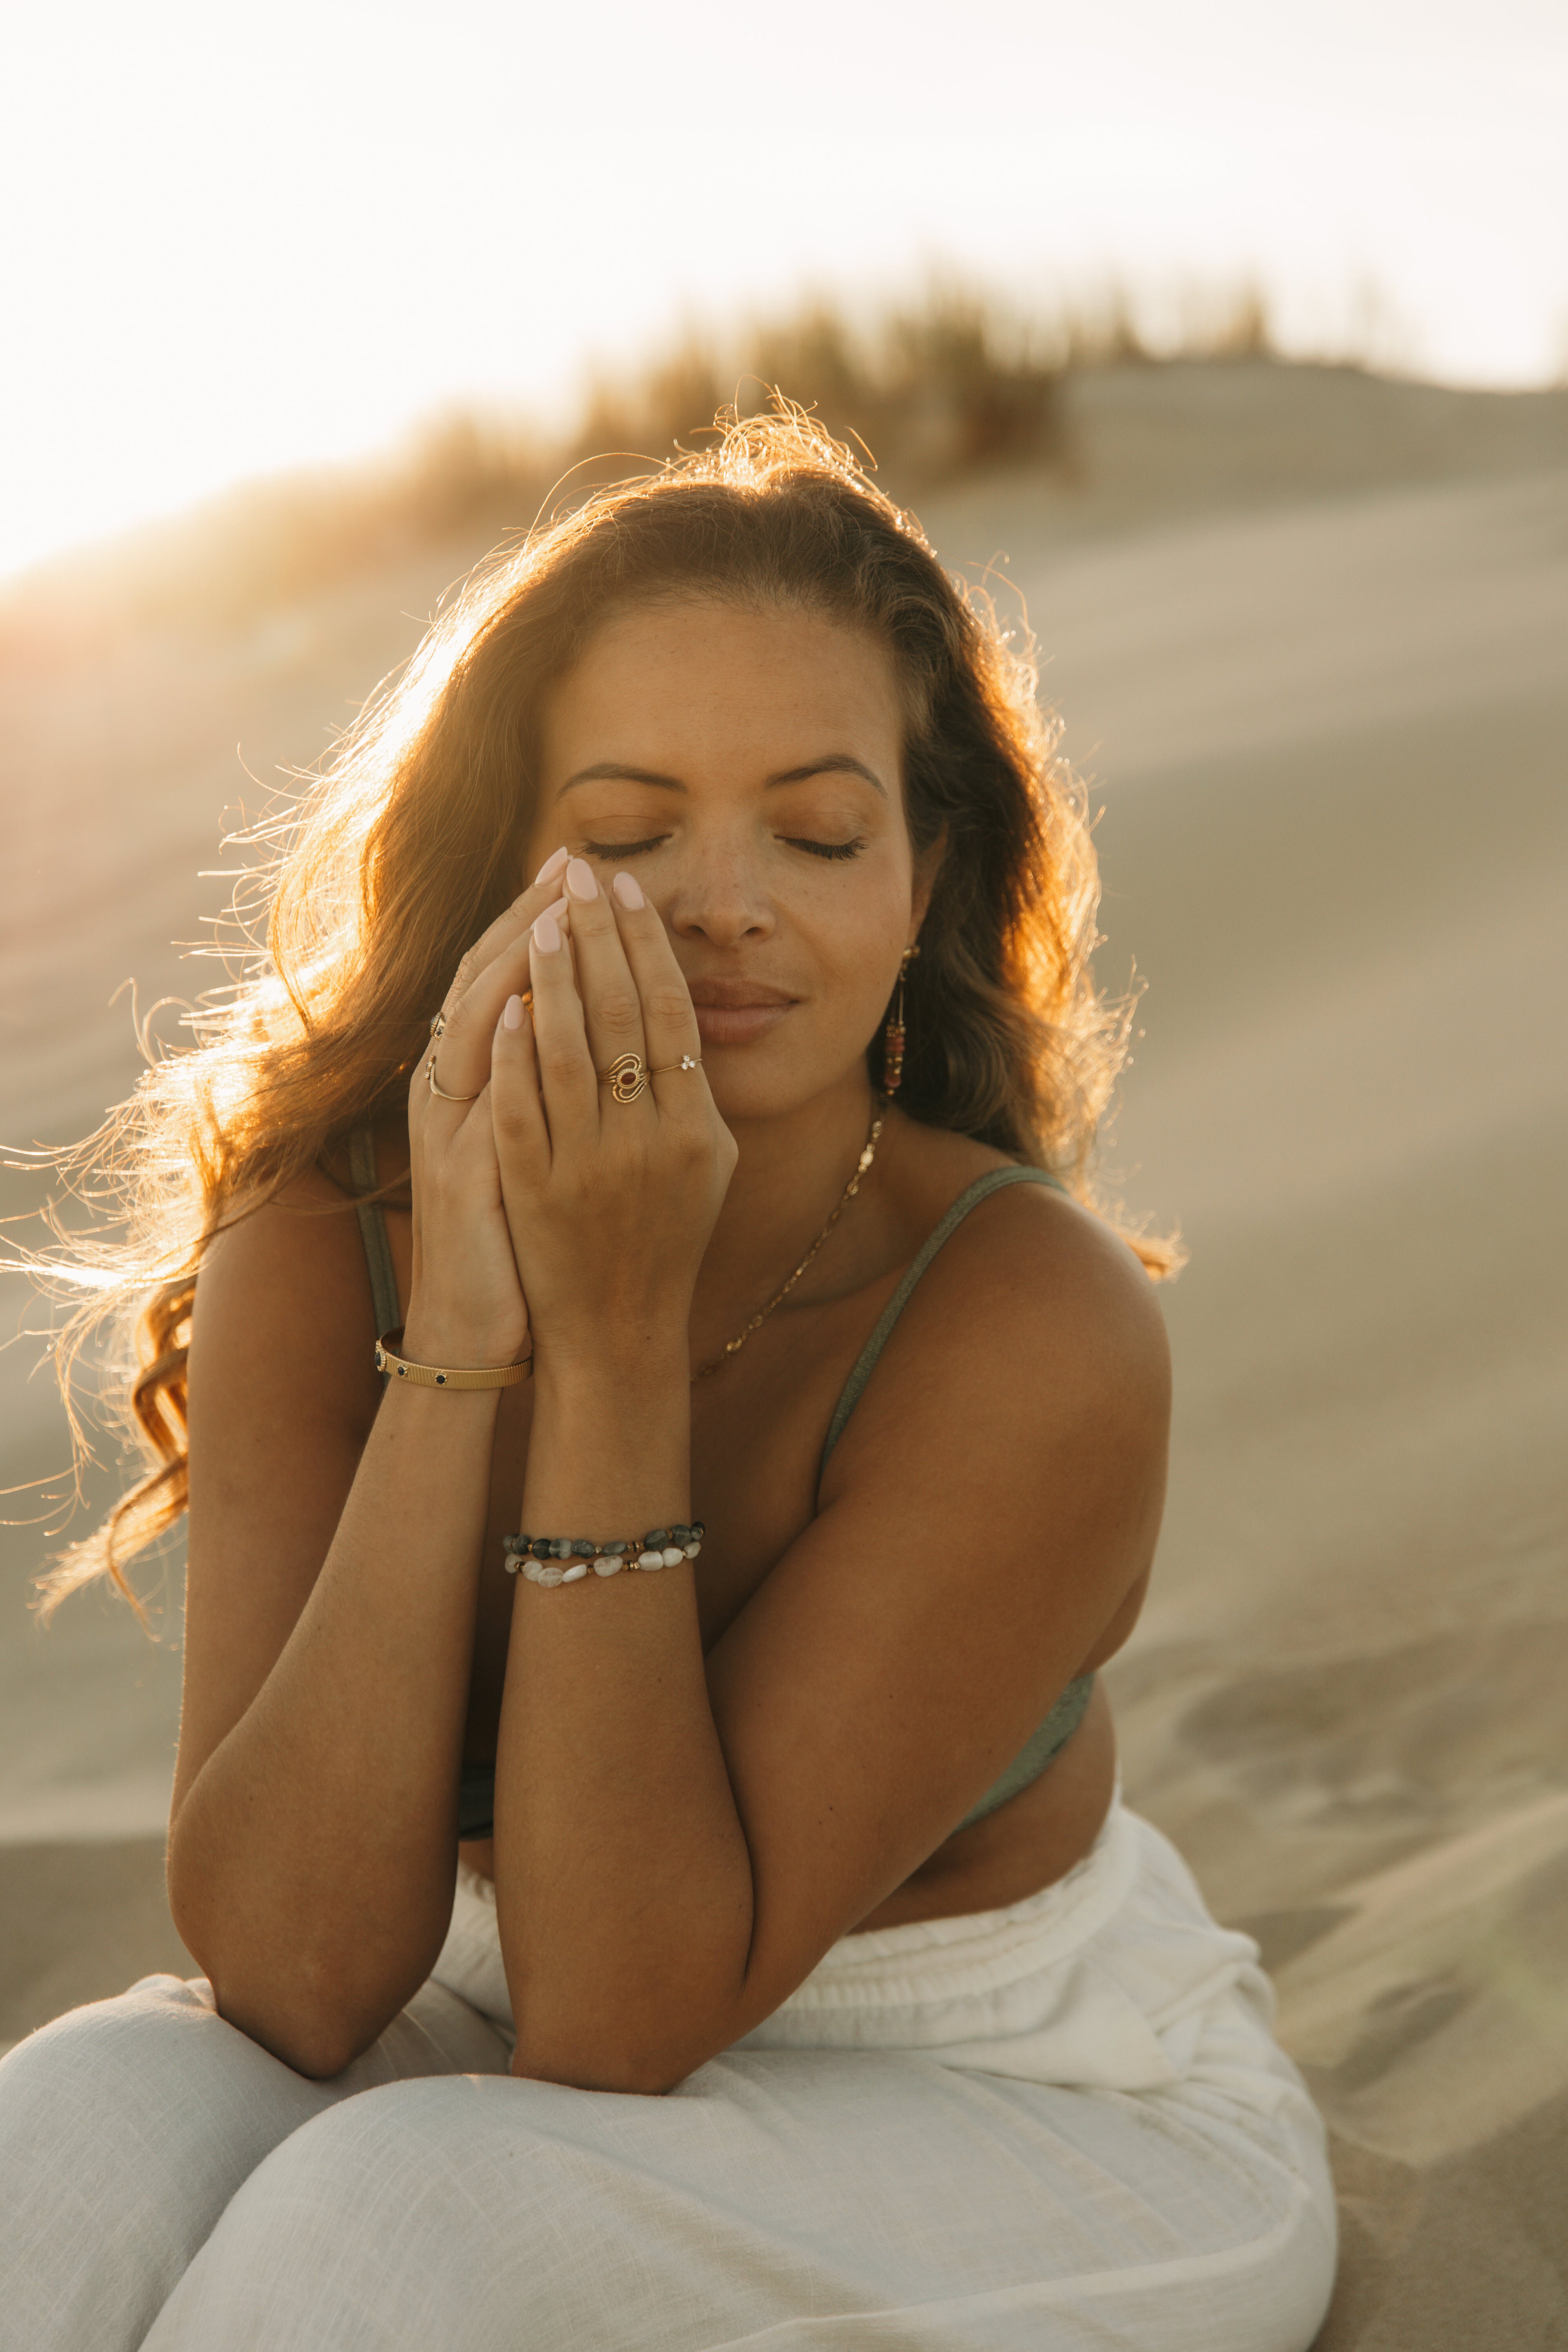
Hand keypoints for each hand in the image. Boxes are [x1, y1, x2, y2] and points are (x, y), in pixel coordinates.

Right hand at [402, 853, 573, 1364]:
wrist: (477, 1326)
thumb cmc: (511, 1235)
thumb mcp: (528, 1145)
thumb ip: (542, 1082)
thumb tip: (583, 1013)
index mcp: (469, 1082)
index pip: (500, 977)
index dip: (535, 918)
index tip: (577, 867)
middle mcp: (449, 1092)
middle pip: (482, 981)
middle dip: (530, 919)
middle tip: (573, 864)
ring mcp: (449, 1130)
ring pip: (473, 1026)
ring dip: (514, 965)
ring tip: (555, 910)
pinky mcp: (462, 1175)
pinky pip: (477, 1100)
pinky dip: (496, 1051)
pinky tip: (522, 1009)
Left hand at [490, 859, 736, 1364]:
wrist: (618, 1332)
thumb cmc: (666, 1240)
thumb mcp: (707, 1168)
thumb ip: (697, 1095)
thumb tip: (680, 1012)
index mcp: (698, 1130)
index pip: (670, 1013)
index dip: (648, 946)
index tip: (626, 891)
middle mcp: (652, 1143)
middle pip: (624, 1017)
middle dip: (599, 938)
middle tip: (582, 875)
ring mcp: (592, 1168)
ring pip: (572, 1053)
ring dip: (557, 979)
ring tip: (544, 919)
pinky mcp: (537, 1191)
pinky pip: (525, 1109)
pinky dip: (517, 1053)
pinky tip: (508, 1005)